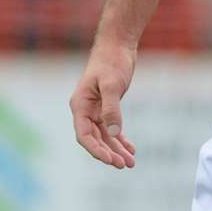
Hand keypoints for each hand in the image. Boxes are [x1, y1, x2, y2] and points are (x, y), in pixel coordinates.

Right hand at [69, 43, 136, 168]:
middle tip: (124, 165)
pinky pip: (111, 128)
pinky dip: (120, 139)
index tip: (110, 160)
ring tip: (131, 163)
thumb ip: (111, 109)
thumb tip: (113, 134)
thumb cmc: (111, 61)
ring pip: (104, 136)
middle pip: (94, 139)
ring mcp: (95, 109)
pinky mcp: (107, 107)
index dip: (96, 150)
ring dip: (116, 150)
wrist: (117, 45)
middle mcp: (85, 110)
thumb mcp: (112, 85)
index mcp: (80, 105)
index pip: (84, 135)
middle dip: (108, 154)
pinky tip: (131, 149)